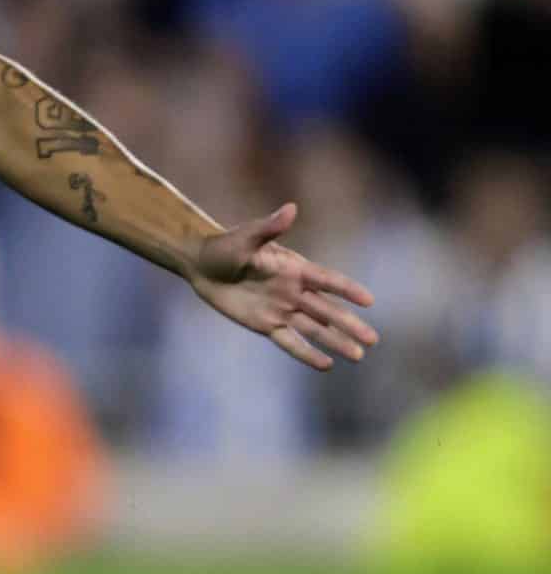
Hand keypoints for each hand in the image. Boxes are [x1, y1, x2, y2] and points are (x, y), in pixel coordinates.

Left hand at [187, 203, 377, 370]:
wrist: (201, 265)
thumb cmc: (225, 246)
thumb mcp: (246, 237)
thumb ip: (270, 227)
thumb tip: (290, 209)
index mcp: (295, 268)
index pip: (328, 280)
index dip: (348, 290)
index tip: (369, 301)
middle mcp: (294, 291)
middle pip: (328, 310)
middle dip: (349, 324)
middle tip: (372, 340)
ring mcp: (282, 309)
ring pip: (315, 329)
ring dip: (336, 342)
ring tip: (358, 356)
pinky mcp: (266, 325)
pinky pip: (290, 342)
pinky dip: (306, 353)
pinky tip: (326, 365)